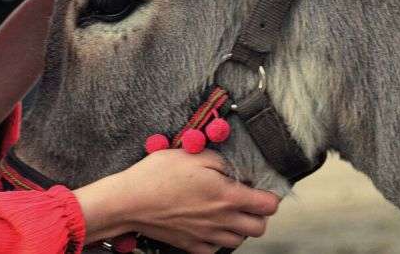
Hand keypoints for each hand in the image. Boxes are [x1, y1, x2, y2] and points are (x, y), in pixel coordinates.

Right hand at [115, 149, 278, 252]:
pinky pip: (214, 250)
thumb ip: (221, 162)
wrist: (130, 201)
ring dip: (239, 227)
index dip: (269, 196)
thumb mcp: (194, 155)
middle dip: (258, 214)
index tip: (259, 188)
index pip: (269, 206)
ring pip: (239, 241)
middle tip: (246, 200)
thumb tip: (235, 171)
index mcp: (227, 197)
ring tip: (226, 212)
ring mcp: (206, 236)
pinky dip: (217, 240)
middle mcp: (222, 220)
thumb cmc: (159, 175)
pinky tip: (208, 225)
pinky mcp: (190, 245)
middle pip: (259, 228)